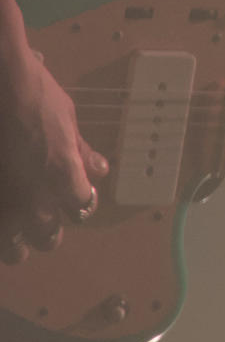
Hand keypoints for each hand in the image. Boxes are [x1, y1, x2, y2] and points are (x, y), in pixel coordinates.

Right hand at [0, 44, 106, 264]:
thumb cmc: (32, 92)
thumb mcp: (67, 118)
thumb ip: (81, 151)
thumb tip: (99, 170)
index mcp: (64, 179)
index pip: (82, 208)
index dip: (79, 199)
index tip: (74, 192)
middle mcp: (34, 199)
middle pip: (48, 238)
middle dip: (47, 228)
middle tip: (41, 214)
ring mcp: (5, 203)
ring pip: (13, 249)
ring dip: (16, 240)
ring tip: (14, 226)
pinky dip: (2, 224)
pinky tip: (4, 209)